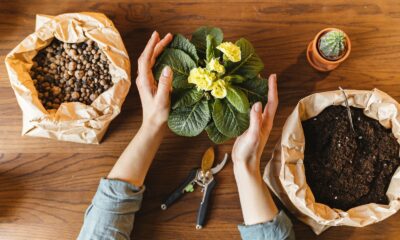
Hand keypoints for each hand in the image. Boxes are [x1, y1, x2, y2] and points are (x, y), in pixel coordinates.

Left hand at [107, 32, 172, 185]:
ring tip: (166, 41)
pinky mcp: (151, 84)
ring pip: (151, 61)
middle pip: (148, 57)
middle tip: (166, 35)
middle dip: (156, 45)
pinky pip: (154, 66)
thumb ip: (165, 84)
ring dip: (157, 50)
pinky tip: (164, 56)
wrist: (153, 125)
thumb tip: (167, 68)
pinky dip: (159, 58)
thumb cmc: (157, 114)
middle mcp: (143, 79)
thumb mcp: (163, 99)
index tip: (157, 35)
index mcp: (144, 80)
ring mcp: (147, 81)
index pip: (146, 58)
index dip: (151, 46)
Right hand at [232, 74, 277, 177]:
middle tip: (261, 76)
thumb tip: (257, 103)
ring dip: (258, 94)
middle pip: (267, 101)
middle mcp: (263, 122)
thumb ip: (255, 120)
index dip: (272, 88)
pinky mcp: (248, 127)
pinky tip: (241, 100)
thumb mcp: (252, 135)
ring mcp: (256, 124)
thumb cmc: (249, 152)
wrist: (244, 164)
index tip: (272, 76)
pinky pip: (250, 111)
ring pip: (259, 106)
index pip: (272, 102)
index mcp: (266, 122)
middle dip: (266, 88)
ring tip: (252, 84)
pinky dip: (248, 103)